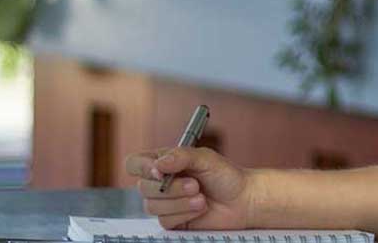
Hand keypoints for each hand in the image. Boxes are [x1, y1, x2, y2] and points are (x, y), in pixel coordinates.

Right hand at [125, 146, 253, 230]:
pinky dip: (184, 213)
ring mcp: (165, 202)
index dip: (142, 167)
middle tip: (195, 185)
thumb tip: (159, 163)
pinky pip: (165, 220)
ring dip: (180, 202)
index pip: (135, 163)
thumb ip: (181, 156)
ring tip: (201, 197)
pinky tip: (200, 207)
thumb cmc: (225, 175)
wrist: (242, 199)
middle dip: (172, 188)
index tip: (160, 171)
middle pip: (143, 187)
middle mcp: (161, 182)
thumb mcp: (206, 158)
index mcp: (164, 162)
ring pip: (153, 206)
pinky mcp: (172, 220)